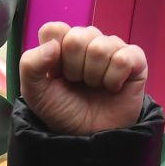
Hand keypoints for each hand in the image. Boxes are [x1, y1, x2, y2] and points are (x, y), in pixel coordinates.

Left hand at [18, 22, 148, 133]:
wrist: (89, 136)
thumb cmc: (64, 112)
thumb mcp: (36, 94)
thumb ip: (30, 66)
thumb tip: (52, 45)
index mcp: (61, 45)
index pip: (54, 29)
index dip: (53, 54)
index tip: (56, 74)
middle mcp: (87, 42)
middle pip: (77, 37)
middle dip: (74, 68)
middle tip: (77, 83)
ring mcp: (111, 48)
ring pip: (100, 47)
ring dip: (94, 76)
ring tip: (95, 87)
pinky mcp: (134, 59)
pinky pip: (124, 58)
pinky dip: (114, 79)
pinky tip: (113, 88)